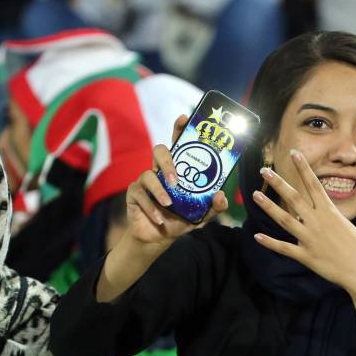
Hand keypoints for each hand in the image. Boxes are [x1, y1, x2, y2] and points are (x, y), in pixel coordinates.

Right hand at [124, 114, 228, 248]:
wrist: (158, 238)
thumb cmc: (180, 220)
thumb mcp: (201, 215)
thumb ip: (214, 206)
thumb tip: (221, 195)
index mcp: (177, 169)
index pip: (177, 143)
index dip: (178, 128)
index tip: (184, 117)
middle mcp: (160, 170)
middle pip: (159, 151)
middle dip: (167, 162)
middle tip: (176, 180)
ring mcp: (145, 181)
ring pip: (147, 175)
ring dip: (159, 191)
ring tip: (168, 204)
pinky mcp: (134, 193)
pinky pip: (140, 195)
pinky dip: (151, 208)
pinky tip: (159, 219)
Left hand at [251, 149, 355, 295]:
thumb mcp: (345, 225)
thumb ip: (327, 218)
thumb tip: (314, 214)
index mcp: (329, 212)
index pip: (313, 184)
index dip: (303, 168)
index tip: (294, 153)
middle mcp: (318, 222)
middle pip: (294, 198)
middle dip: (278, 183)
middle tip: (264, 170)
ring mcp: (310, 239)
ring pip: (284, 219)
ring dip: (269, 207)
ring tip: (255, 195)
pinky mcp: (306, 256)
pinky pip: (284, 248)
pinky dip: (270, 242)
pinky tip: (257, 236)